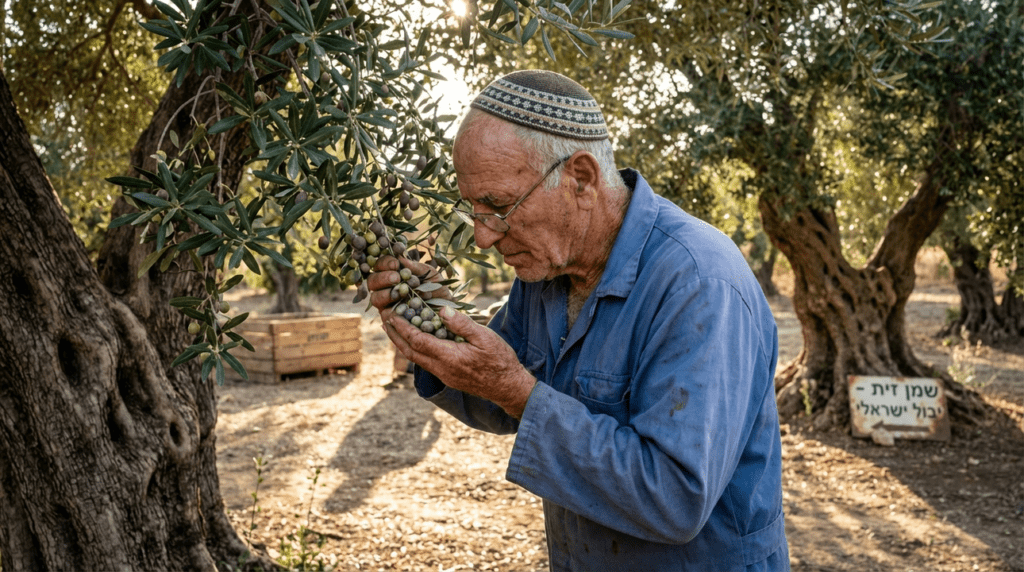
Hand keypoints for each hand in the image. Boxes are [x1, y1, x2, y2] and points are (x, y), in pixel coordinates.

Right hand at [367, 255, 450, 316]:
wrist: (446, 307)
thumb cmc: (436, 287)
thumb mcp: (429, 274)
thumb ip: (415, 267)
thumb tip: (400, 256)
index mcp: (391, 273)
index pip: (379, 265)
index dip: (385, 263)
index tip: (396, 263)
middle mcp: (385, 288)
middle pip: (372, 281)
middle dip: (383, 278)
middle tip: (396, 278)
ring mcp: (386, 303)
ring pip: (375, 297)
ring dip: (385, 293)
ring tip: (400, 292)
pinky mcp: (391, 318)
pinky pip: (384, 314)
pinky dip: (391, 309)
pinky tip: (401, 305)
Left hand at [384, 304, 535, 418]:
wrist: (507, 387)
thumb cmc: (499, 360)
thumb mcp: (484, 337)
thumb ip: (462, 324)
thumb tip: (442, 310)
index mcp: (448, 357)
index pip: (417, 341)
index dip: (402, 328)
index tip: (392, 315)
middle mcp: (441, 369)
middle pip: (410, 352)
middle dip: (395, 336)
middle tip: (384, 320)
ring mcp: (443, 375)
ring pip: (415, 359)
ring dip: (402, 343)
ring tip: (394, 329)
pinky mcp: (447, 377)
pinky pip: (425, 362)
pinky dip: (415, 349)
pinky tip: (416, 340)